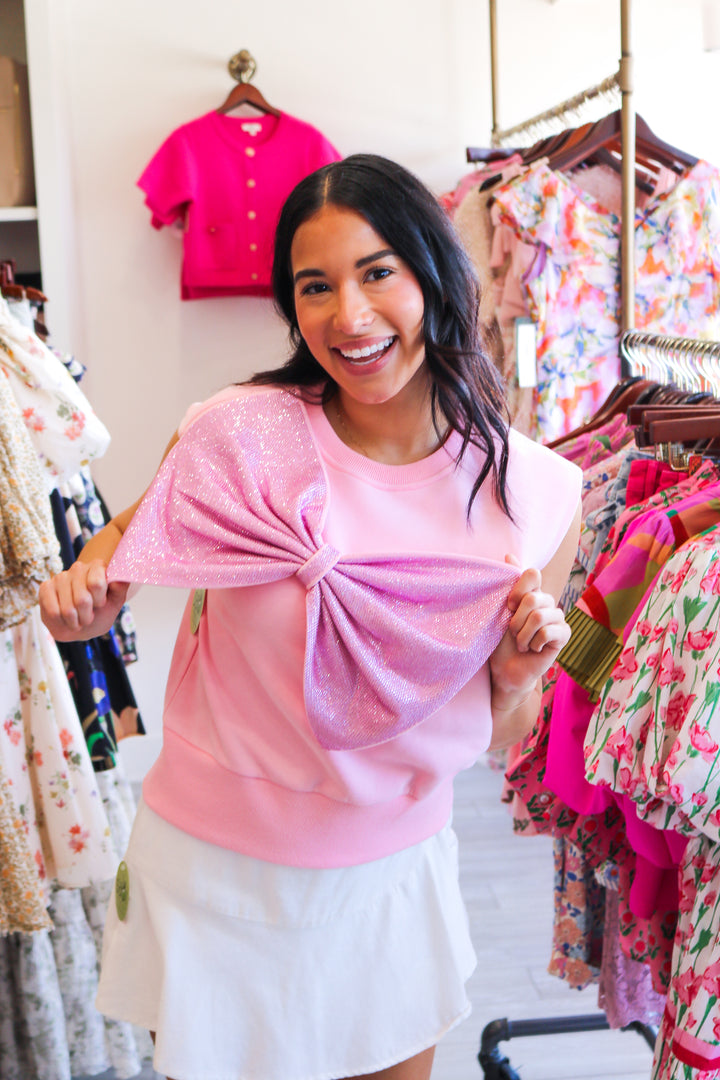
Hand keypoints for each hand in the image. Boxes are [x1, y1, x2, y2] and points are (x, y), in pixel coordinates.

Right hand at [38, 559, 128, 641]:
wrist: (81, 626)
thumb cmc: (100, 613)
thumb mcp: (114, 603)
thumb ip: (120, 590)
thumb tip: (119, 580)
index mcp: (97, 567)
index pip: (96, 584)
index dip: (99, 600)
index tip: (100, 604)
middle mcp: (78, 568)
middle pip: (82, 599)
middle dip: (87, 615)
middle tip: (88, 616)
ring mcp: (60, 577)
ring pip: (67, 608)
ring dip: (74, 620)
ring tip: (77, 618)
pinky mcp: (45, 587)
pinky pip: (53, 611)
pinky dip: (61, 621)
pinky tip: (63, 617)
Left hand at [489, 555, 570, 710]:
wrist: (505, 669)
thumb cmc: (500, 641)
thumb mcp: (498, 611)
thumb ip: (507, 585)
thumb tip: (510, 555)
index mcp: (530, 592)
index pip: (532, 574)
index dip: (518, 589)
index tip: (507, 607)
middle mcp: (546, 601)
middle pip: (534, 598)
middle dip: (516, 620)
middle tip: (512, 633)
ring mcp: (557, 617)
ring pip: (540, 615)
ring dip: (523, 634)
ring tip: (521, 644)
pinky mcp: (564, 634)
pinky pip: (549, 631)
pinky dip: (534, 643)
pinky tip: (533, 649)